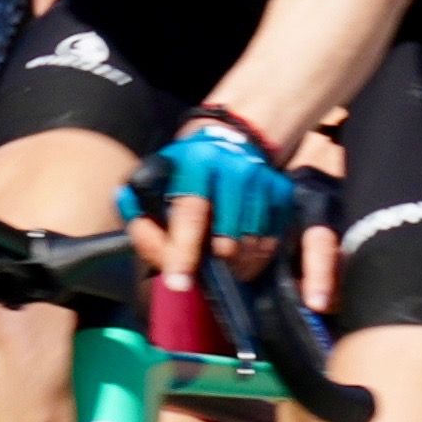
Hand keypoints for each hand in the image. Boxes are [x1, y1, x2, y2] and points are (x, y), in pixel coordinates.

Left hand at [124, 119, 306, 285]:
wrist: (230, 138)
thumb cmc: (186, 170)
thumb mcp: (156, 178)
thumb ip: (140, 210)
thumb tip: (141, 232)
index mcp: (197, 162)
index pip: (191, 215)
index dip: (183, 252)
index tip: (179, 282)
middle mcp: (234, 167)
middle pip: (227, 241)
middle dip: (214, 264)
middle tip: (205, 269)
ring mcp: (261, 179)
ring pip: (252, 246)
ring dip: (236, 266)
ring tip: (224, 264)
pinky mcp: (281, 190)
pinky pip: (272, 241)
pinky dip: (256, 258)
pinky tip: (243, 255)